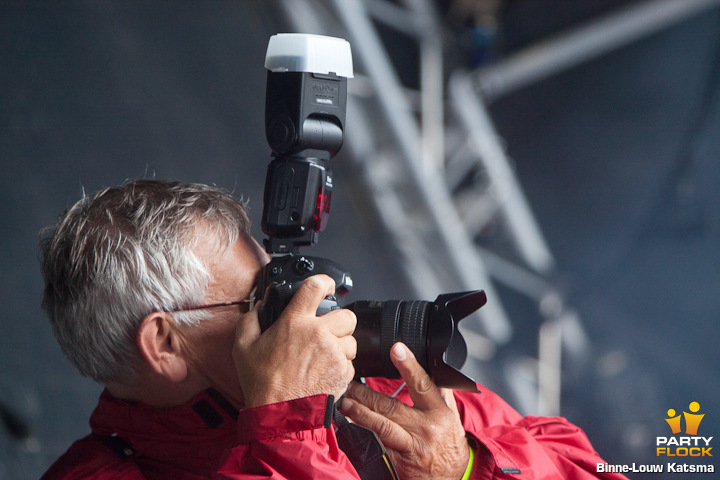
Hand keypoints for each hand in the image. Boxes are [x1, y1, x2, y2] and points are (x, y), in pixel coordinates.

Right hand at [233, 274, 356, 407]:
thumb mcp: (243, 347)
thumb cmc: (263, 384)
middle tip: (326, 332)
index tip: (326, 286)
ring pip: (351, 339)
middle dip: (338, 321)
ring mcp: (334, 353)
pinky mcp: (344, 372)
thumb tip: (259, 308)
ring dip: (341, 345)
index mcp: (295, 322)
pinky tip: (324, 372)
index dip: (324, 281)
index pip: (315, 286)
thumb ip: (250, 320)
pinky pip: (351, 362)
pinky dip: (342, 366)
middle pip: (346, 314)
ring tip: (324, 357)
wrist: (280, 414)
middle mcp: (318, 333)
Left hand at [340, 343, 468, 479]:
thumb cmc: (450, 449)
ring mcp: (411, 446)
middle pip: (391, 405)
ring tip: (344, 401)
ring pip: (381, 424)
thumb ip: (441, 395)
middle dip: (367, 392)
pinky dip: (363, 432)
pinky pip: (378, 443)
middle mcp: (426, 428)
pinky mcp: (399, 461)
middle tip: (349, 380)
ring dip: (360, 411)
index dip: (409, 365)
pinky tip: (350, 424)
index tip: (396, 349)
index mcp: (440, 413)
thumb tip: (433, 369)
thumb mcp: (453, 419)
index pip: (423, 384)